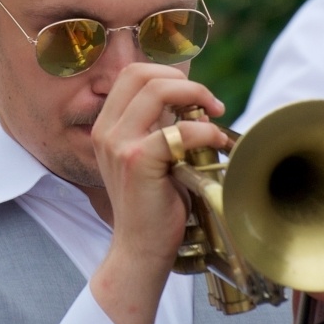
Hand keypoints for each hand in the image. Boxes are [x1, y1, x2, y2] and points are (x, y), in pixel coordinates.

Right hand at [88, 63, 229, 323]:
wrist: (140, 250)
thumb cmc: (154, 206)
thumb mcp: (153, 157)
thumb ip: (162, 127)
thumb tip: (195, 101)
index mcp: (107, 126)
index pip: (132, 74)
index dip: (168, 74)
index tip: (196, 98)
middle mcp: (106, 130)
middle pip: (142, 74)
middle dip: (184, 81)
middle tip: (210, 104)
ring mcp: (118, 144)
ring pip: (156, 90)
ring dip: (195, 96)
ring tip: (215, 118)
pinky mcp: (137, 162)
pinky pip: (177, 130)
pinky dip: (204, 131)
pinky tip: (218, 144)